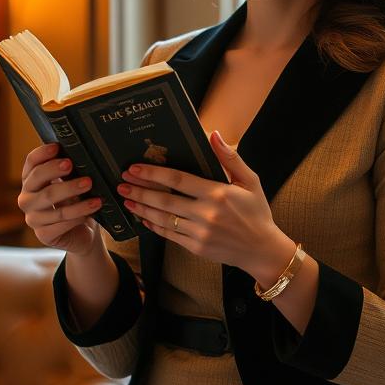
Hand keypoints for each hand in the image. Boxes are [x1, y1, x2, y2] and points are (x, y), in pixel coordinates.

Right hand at [17, 142, 103, 254]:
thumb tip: (78, 153)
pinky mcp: (43, 235)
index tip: (57, 147)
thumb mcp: (72, 184)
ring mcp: (32, 218)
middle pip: (38, 179)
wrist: (82, 233)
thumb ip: (69, 171)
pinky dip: (78, 214)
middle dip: (56, 170)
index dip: (42, 153)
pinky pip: (61, 222)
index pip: (31, 162)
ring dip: (73, 193)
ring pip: (51, 201)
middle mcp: (27, 198)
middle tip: (71, 165)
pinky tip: (91, 210)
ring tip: (91, 187)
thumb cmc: (75, 203)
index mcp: (31, 181)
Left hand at [115, 131, 287, 277]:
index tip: (136, 168)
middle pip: (164, 200)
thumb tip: (214, 135)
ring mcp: (199, 233)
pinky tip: (143, 218)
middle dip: (139, 191)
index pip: (178, 180)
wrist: (262, 250)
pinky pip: (169, 235)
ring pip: (163, 219)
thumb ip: (230, 158)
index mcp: (218, 194)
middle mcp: (206, 214)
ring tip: (126, 200)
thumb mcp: (250, 181)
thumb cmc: (256, 212)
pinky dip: (154, 226)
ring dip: (141, 209)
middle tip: (122, 183)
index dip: (154, 173)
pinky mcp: (195, 247)